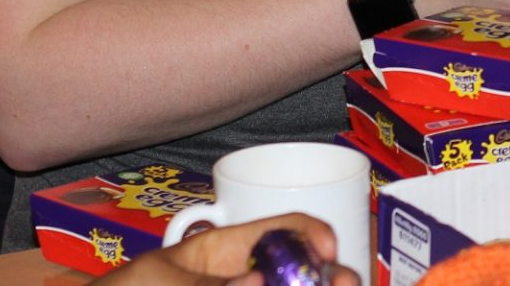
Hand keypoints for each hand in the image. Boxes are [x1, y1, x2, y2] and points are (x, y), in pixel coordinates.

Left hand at [107, 213, 358, 285]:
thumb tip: (258, 280)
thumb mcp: (164, 282)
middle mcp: (244, 276)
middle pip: (299, 269)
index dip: (312, 234)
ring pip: (288, 285)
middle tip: (345, 285)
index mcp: (229, 250)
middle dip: (327, 277)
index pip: (284, 229)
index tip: (326, 255)